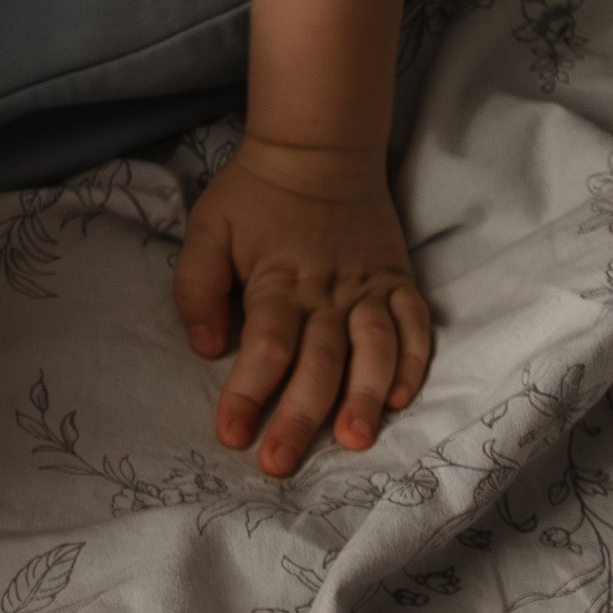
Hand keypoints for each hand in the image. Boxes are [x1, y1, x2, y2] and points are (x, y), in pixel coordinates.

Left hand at [174, 138, 431, 475]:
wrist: (319, 147)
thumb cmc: (255, 193)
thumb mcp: (208, 227)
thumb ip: (198, 286)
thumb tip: (206, 348)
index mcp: (277, 281)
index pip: (265, 346)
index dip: (248, 393)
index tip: (231, 436)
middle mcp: (327, 291)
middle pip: (317, 360)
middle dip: (298, 416)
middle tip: (280, 464)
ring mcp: (368, 286)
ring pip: (372, 348)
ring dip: (364, 395)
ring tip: (353, 440)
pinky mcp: (397, 280)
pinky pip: (414, 325)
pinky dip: (412, 361)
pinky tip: (401, 398)